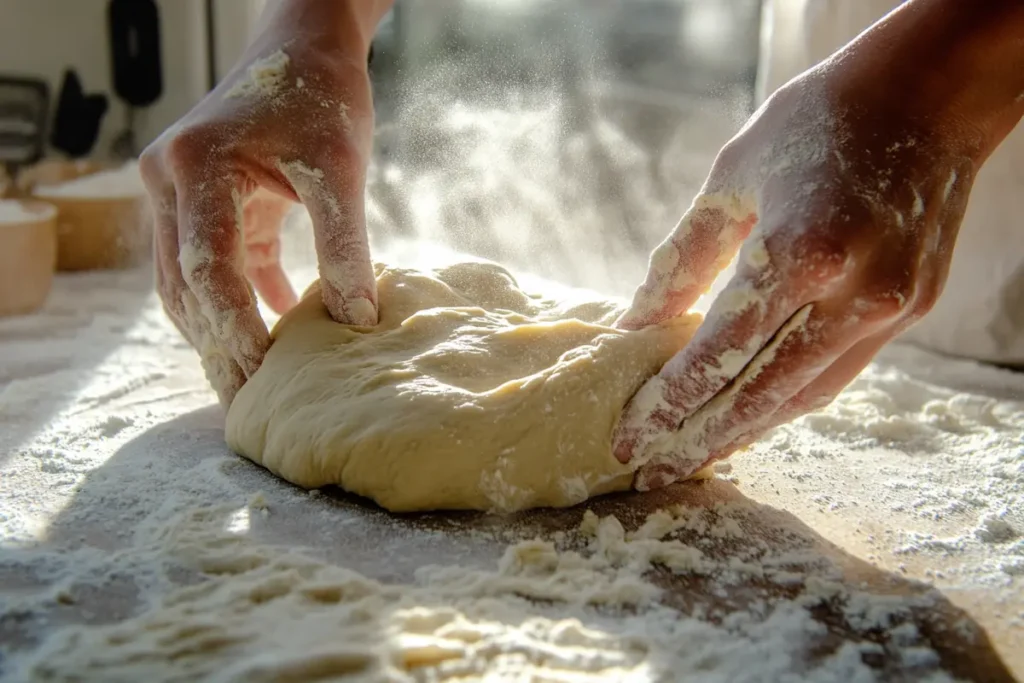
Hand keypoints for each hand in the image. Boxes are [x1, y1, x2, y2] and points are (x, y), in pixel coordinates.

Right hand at [140, 6, 378, 404]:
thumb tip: (358, 319)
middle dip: (217, 344)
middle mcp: (170, 182)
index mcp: (194, 168)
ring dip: (222, 330)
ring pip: (188, 281)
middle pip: (184, 284)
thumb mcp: (341, 168)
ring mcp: (180, 193)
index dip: (232, 326)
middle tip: (247, 403)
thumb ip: (346, 243)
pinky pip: (215, 263)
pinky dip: (242, 298)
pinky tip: (277, 330)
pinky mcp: (206, 202)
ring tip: (253, 383)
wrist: (303, 46)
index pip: (204, 267)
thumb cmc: (321, 95)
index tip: (260, 376)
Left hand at [610, 0, 1023, 489]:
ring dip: (744, 433)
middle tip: (649, 472)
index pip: (720, 351)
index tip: (630, 433)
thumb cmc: (814, 122)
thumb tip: (635, 327)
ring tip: (692, 457)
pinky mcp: (913, 309)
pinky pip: (838, 374)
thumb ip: (683, 261)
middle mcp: (855, 292)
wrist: (927, 93)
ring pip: (804, 396)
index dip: (670, 400)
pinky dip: (788, 401)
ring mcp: (892, 306)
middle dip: (699, 439)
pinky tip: (750, 418)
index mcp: (802, 250)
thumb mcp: (730, 181)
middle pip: (762, 393)